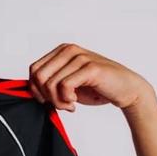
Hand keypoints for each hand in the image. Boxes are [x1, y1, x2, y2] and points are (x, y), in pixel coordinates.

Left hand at [28, 43, 151, 111]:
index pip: (33, 69)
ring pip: (50, 82)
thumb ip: (49, 82)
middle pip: (38, 75)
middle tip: (59, 105)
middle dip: (45, 95)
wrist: (127, 91)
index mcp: (61, 51)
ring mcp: (79, 57)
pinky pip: (64, 85)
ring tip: (68, 105)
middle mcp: (68, 50)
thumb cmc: (96, 88)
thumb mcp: (67, 84)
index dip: (36, 89)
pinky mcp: (90, 67)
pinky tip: (74, 103)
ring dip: (57, 101)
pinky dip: (65, 99)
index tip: (48, 101)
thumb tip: (28, 90)